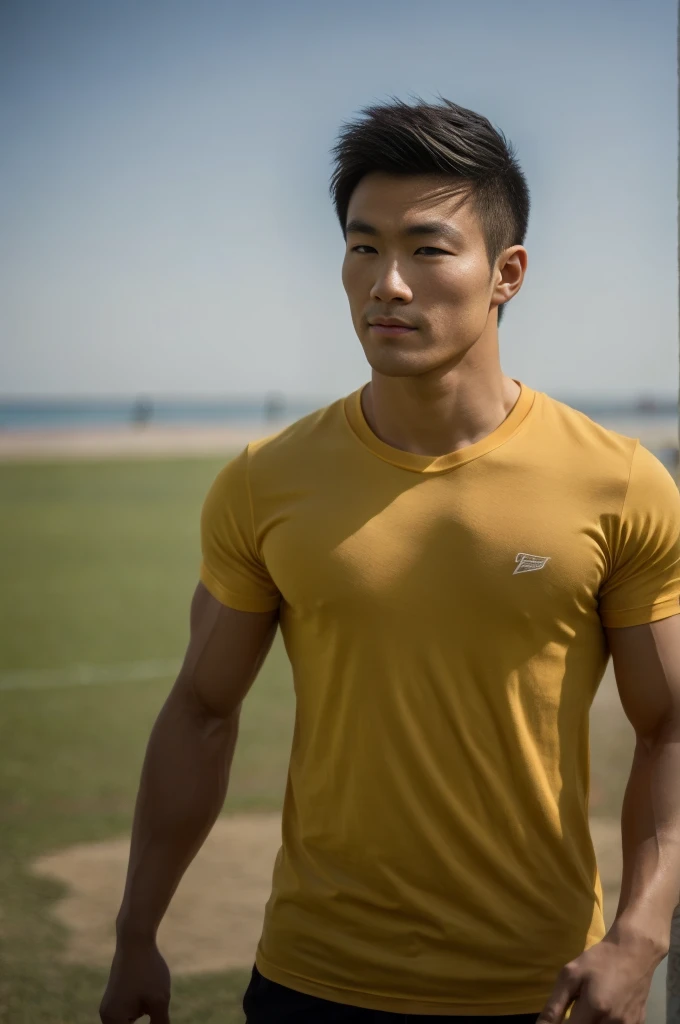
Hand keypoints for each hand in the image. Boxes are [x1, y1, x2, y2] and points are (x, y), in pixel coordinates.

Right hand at [99, 939, 170, 1022]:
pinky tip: (151, 1000)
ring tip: (152, 997)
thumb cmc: (148, 970)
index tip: (156, 1022)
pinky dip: (141, 1016)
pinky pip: (129, 1016)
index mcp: (113, 1021)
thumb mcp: (159, 1001)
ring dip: (146, 1021)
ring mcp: (110, 1007)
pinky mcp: (117, 999)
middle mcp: (106, 1017)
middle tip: (155, 1010)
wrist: (135, 939)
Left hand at [536, 926, 664, 1022]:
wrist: (635, 952)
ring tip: (589, 1008)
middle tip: (575, 1010)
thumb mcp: (571, 975)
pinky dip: (605, 1022)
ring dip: (591, 1023)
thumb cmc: (600, 960)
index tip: (561, 1018)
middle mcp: (613, 1023)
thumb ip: (555, 1005)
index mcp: (595, 1008)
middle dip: (577, 1023)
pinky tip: (605, 1009)